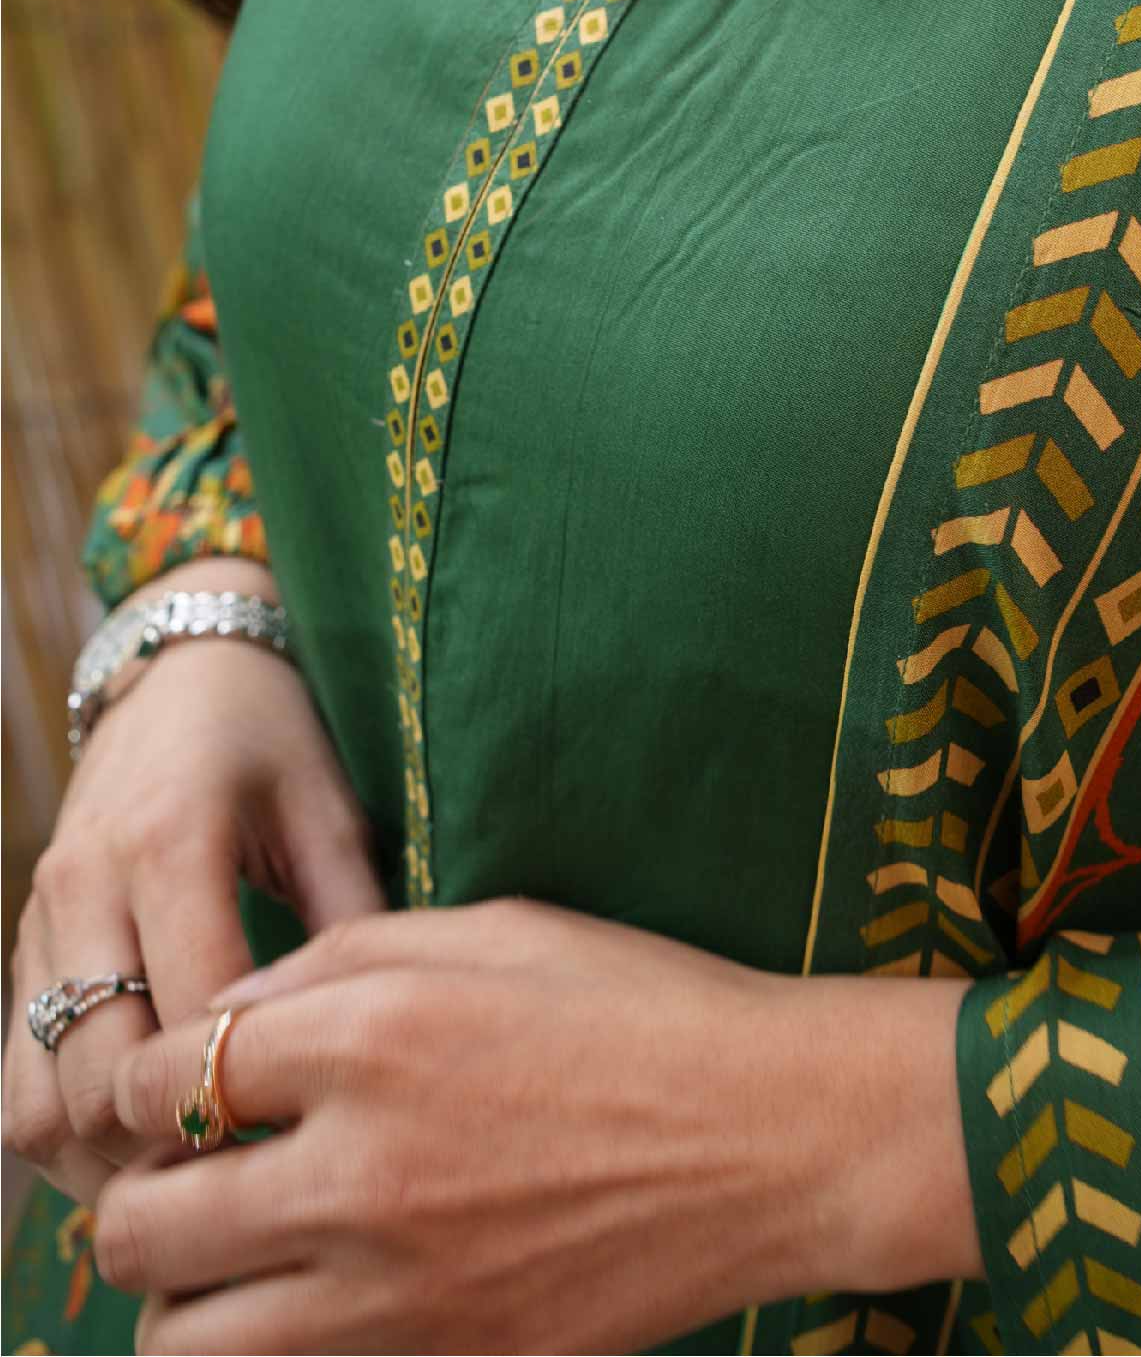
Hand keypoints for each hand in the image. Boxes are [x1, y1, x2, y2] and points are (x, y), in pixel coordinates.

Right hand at [2, 563, 385, 1204]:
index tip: (308, 1149)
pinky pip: (15, 1082)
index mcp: (168, 840)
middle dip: (170, 1148)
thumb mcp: (329, 804)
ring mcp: (40, 923)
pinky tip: (145, 1154)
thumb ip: (352, 918)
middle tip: (253, 1192)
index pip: (188, 1012)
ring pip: (37, 1099)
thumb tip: (382, 1045)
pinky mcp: (24, 951)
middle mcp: (85, 886)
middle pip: (98, 1075)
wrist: (176, 669)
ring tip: (200, 1191)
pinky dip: (69, 1139)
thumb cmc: (273, 734)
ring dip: (108, 1163)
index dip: (242, 1098)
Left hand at [94, 898, 979, 1353]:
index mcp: (371, 1035)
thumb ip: (345, 956)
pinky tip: (313, 1303)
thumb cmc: (646, 1008)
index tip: (178, 1087)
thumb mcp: (497, 929)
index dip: (150, 1081)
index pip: (166, 1076)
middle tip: (188, 1182)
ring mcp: (396, 1291)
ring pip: (184, 1345)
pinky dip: (273, 1350)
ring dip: (183, 1303)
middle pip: (142, 1228)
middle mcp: (359, 1171)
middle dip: (143, 1201)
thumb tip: (234, 1014)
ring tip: (229, 1264)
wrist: (776, 1136)